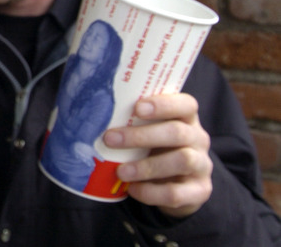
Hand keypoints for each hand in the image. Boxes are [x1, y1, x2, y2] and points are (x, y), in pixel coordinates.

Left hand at [103, 93, 212, 217]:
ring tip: (121, 171)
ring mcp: (202, 165)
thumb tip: (95, 118)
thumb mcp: (148, 132)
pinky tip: (133, 189)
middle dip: (141, 136)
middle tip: (110, 139)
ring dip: (146, 166)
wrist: (176, 185)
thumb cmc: (155, 148)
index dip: (163, 104)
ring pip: (182, 161)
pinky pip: (176, 193)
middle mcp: (198, 139)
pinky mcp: (199, 191)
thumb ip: (133, 123)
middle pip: (177, 132)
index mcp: (186, 118)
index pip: (185, 104)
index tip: (137, 108)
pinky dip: (151, 192)